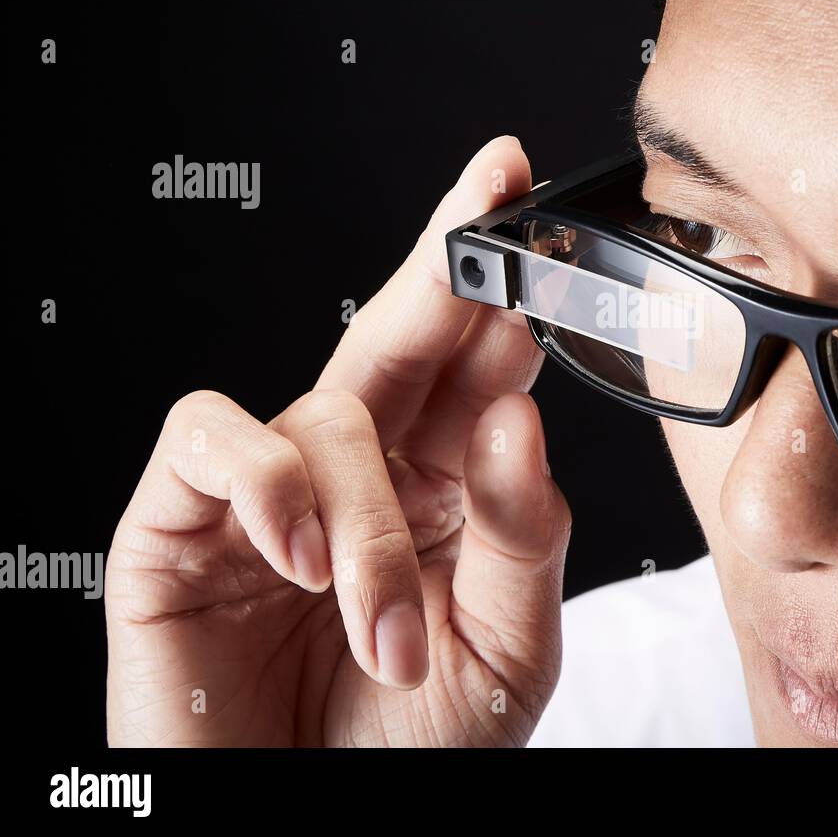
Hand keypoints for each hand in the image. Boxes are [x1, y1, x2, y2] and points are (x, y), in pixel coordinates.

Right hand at [106, 136, 570, 745]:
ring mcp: (271, 491)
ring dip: (366, 525)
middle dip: (442, 261)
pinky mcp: (181, 522)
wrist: (309, 831)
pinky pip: (210, 438)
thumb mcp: (504, 650)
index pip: (475, 365)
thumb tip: (519, 414)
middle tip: (486, 192)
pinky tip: (297, 553)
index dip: (499, 282)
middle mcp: (363, 471)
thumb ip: (522, 533)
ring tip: (384, 633)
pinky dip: (263, 483)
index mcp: (447, 489)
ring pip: (324, 416)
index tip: (527, 198)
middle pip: (398, 336)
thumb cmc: (410, 748)